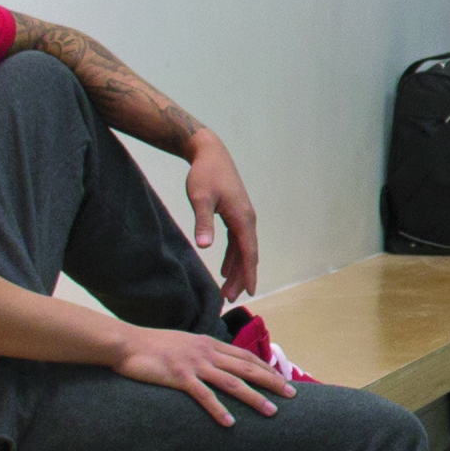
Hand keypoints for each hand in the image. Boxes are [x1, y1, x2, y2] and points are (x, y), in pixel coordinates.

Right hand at [108, 318, 287, 424]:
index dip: (266, 367)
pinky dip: (219, 410)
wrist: (125, 344)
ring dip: (254, 398)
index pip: (245, 356)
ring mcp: (194, 364)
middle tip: (291, 395)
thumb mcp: (183, 344)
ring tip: (271, 412)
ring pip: (232, 382)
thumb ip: (200, 352)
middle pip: (247, 368)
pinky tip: (230, 423)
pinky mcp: (179, 377)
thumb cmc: (152, 346)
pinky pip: (204, 396)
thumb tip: (214, 362)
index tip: (282, 378)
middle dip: (272, 382)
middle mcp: (206, 352)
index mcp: (208, 344)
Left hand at [180, 130, 259, 300]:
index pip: (248, 252)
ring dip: (236, 269)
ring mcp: (242, 217)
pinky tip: (224, 268)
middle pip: (247, 254)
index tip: (249, 292)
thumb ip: (203, 222)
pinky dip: (232, 256)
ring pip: (242, 249)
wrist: (210, 152)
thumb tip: (205, 246)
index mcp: (242, 218)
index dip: (248, 273)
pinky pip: (237, 241)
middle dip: (240, 277)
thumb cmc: (205, 174)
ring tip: (227, 289)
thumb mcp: (200, 198)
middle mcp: (247, 219)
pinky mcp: (235, 214)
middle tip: (229, 299)